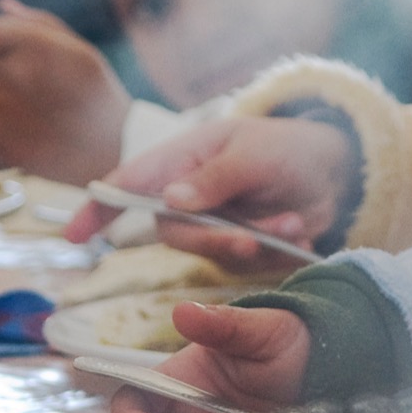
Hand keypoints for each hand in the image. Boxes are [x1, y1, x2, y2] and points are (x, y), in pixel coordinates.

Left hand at [0, 0, 129, 184]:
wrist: (111, 152)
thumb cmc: (96, 95)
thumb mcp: (79, 49)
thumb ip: (37, 23)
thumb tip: (0, 5)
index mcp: (35, 47)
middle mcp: (13, 74)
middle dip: (0, 66)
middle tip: (33, 84)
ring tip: (34, 110)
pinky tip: (26, 129)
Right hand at [63, 116, 356, 268]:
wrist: (338, 172)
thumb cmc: (288, 148)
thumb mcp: (254, 154)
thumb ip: (214, 179)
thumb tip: (168, 200)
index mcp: (181, 159)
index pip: (127, 184)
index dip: (97, 209)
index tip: (73, 236)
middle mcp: (188, 196)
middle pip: (174, 232)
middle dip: (214, 238)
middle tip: (253, 237)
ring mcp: (213, 224)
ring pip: (212, 252)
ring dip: (256, 242)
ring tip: (293, 222)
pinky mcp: (239, 247)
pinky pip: (245, 264)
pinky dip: (275, 251)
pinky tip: (300, 230)